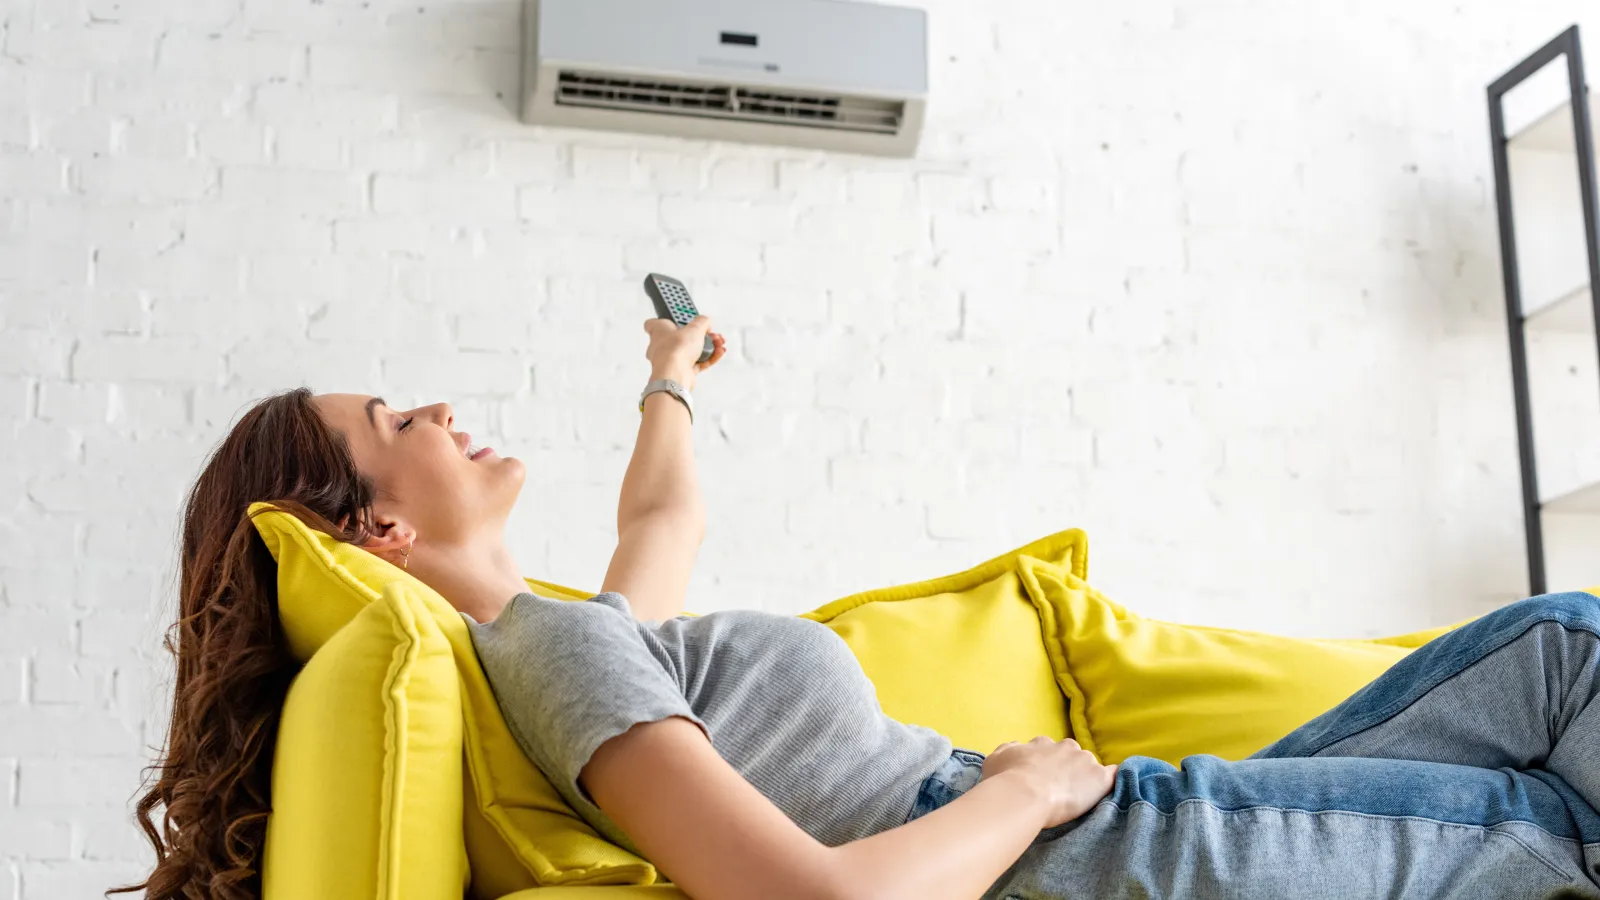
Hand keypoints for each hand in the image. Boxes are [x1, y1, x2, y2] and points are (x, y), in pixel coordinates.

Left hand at [643, 315, 726, 390]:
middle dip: (697, 335)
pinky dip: (709, 358)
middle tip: (708, 332)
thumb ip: (702, 321)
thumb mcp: (694, 327)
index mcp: (658, 331)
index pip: (655, 323)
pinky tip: (718, 352)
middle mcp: (661, 346)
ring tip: (717, 342)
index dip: (668, 319)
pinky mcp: (681, 371)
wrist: (675, 374)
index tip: (681, 316)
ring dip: (707, 346)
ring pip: (691, 351)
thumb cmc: (674, 350)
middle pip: (681, 337)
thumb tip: (705, 321)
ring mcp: (671, 360)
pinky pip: (697, 363)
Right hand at [979, 736, 1117, 828]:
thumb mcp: (995, 758)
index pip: (1048, 749)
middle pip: (1072, 755)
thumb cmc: (1005, 779)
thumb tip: (1015, 748)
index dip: (1045, 764)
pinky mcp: (1100, 778)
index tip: (1041, 777)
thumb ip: (1008, 750)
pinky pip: (1114, 774)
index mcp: (1042, 744)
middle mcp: (1065, 747)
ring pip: (1090, 766)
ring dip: (1085, 777)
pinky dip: (1113, 779)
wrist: (1024, 795)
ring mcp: (1085, 761)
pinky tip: (1112, 787)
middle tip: (1059, 788)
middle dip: (1068, 768)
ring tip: (1078, 796)